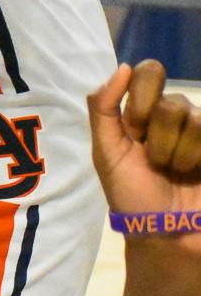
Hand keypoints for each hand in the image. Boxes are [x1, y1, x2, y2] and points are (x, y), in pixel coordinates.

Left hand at [91, 61, 200, 257]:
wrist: (163, 229)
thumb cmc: (131, 193)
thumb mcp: (106, 154)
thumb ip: (103, 109)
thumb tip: (122, 66)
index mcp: (141, 112)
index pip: (149, 73)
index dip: (143, 99)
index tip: (135, 128)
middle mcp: (174, 114)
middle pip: (171, 101)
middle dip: (157, 137)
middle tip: (153, 160)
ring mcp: (199, 128)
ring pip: (193, 118)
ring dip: (176, 153)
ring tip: (172, 172)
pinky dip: (195, 157)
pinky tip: (193, 172)